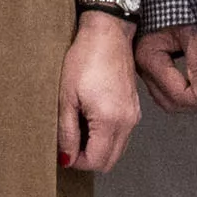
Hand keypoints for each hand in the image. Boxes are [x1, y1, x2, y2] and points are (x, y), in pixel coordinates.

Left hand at [60, 11, 141, 173]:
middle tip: (69, 143)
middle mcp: (127, 122)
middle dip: (88, 159)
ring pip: (117, 150)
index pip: (96, 161)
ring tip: (78, 128)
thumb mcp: (66, 98)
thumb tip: (66, 158)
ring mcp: (133, 116)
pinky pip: (122, 135)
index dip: (76, 162)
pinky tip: (90, 120)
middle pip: (109, 161)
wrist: (107, 34)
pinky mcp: (134, 109)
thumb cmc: (85, 59)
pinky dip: (106, 137)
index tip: (62, 150)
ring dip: (97, 148)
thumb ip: (67, 132)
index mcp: (110, 121)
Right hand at [136, 23, 196, 112]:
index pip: (176, 93)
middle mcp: (143, 68)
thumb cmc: (174, 7)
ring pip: (168, 101)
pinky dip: (185, 95)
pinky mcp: (153, 70)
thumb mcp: (192, 33)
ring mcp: (146, 70)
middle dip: (196, 104)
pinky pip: (168, 92)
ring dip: (191, 102)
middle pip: (170, 103)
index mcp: (149, 57)